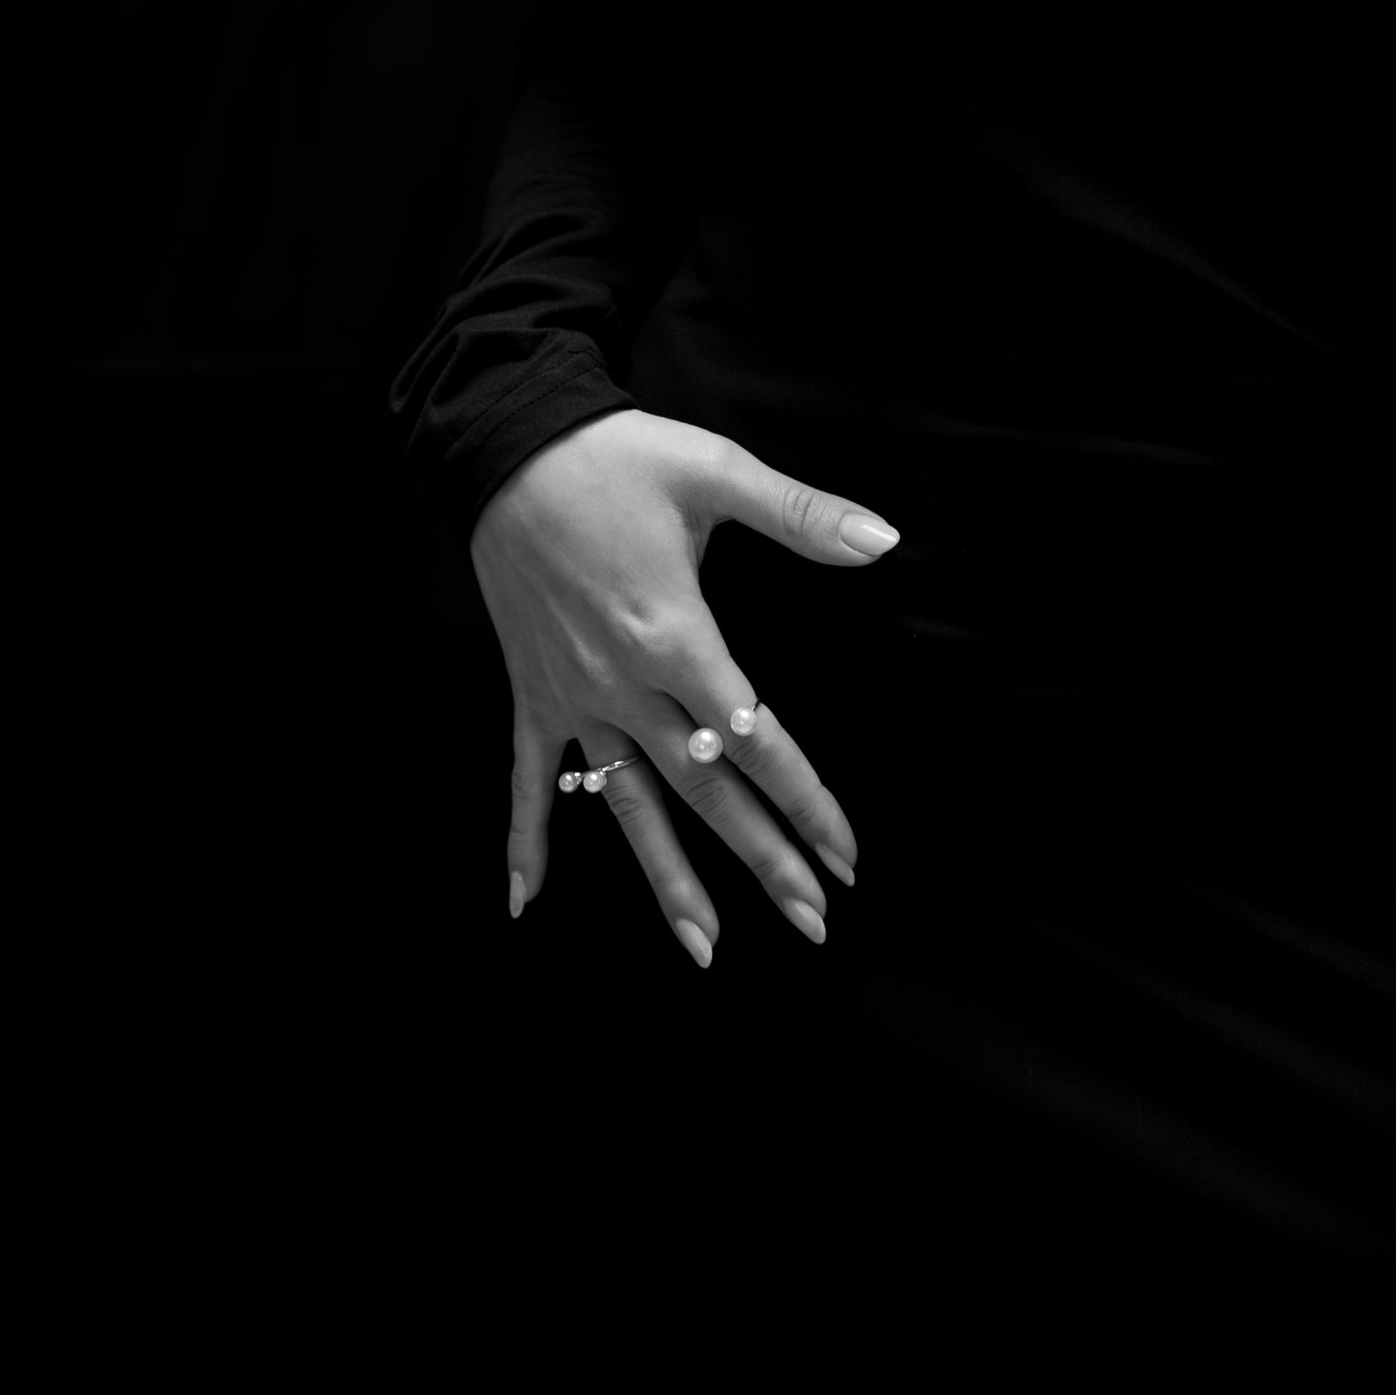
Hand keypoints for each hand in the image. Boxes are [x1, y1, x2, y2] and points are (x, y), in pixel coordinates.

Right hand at [473, 406, 900, 965]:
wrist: (511, 445)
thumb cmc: (618, 457)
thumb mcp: (716, 470)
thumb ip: (801, 514)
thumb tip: (884, 538)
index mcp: (679, 638)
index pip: (759, 742)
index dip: (807, 802)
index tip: (847, 856)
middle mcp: (627, 684)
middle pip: (706, 792)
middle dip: (763, 860)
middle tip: (812, 922)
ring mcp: (575, 697)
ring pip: (628, 807)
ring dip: (666, 880)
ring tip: (705, 949)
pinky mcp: (532, 692)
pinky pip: (531, 782)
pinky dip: (527, 842)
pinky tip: (527, 904)